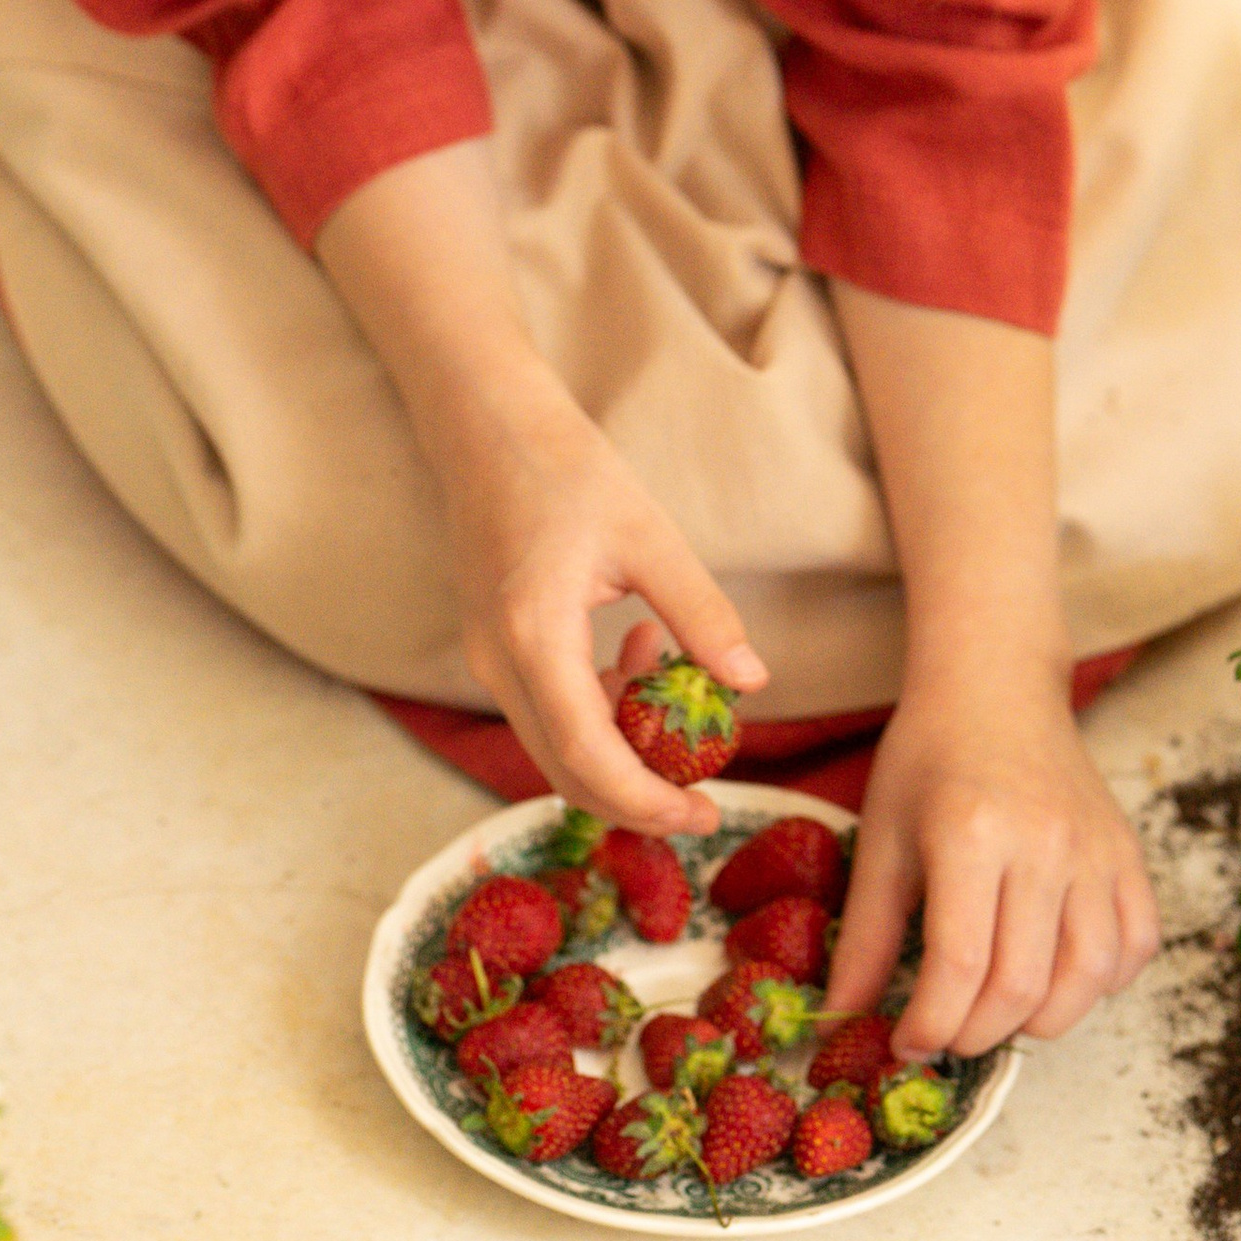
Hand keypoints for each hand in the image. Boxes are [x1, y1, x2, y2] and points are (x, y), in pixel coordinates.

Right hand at [442, 384, 766, 836]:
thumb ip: (700, 612)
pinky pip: (548, 711)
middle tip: (704, 802)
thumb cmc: (566, 469)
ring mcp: (489, 660)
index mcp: (534, 635)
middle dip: (637, 798)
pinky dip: (598, 710)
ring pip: (556, 747)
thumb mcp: (648, 535)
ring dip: (621, 746)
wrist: (489, 428)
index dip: (646, 799)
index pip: (587, 754)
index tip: (702, 812)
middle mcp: (499, 663)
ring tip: (675, 688)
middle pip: (566, 770)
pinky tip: (638, 651)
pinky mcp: (495, 650)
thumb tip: (751, 683)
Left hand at [824, 655, 1158, 1057]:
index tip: (904, 1043)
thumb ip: (865, 934)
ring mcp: (1096, 849)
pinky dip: (1102, 983)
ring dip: (1040, 1022)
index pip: (961, 967)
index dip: (929, 1025)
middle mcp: (1044, 844)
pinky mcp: (1128, 853)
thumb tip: (842, 1015)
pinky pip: (1135, 946)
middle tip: (945, 1033)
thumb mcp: (881, 836)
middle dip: (975, 1035)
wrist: (995, 686)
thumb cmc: (930, 757)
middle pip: (1022, 987)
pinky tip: (1057, 975)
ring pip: (1087, 980)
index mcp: (971, 834)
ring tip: (999, 1012)